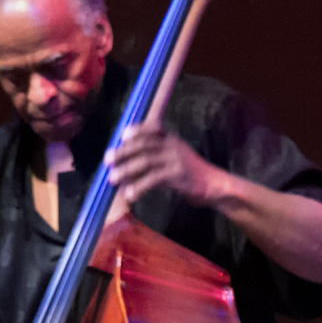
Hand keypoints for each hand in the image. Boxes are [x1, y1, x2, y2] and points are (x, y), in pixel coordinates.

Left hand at [105, 124, 231, 216]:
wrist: (213, 185)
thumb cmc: (191, 173)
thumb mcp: (177, 156)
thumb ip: (157, 154)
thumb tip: (129, 159)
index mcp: (172, 139)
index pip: (152, 128)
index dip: (136, 130)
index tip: (122, 135)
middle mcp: (173, 145)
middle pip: (143, 144)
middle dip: (123, 152)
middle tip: (107, 160)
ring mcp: (175, 159)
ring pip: (145, 161)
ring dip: (126, 170)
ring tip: (112, 179)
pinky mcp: (177, 175)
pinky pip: (152, 179)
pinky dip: (138, 187)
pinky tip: (130, 194)